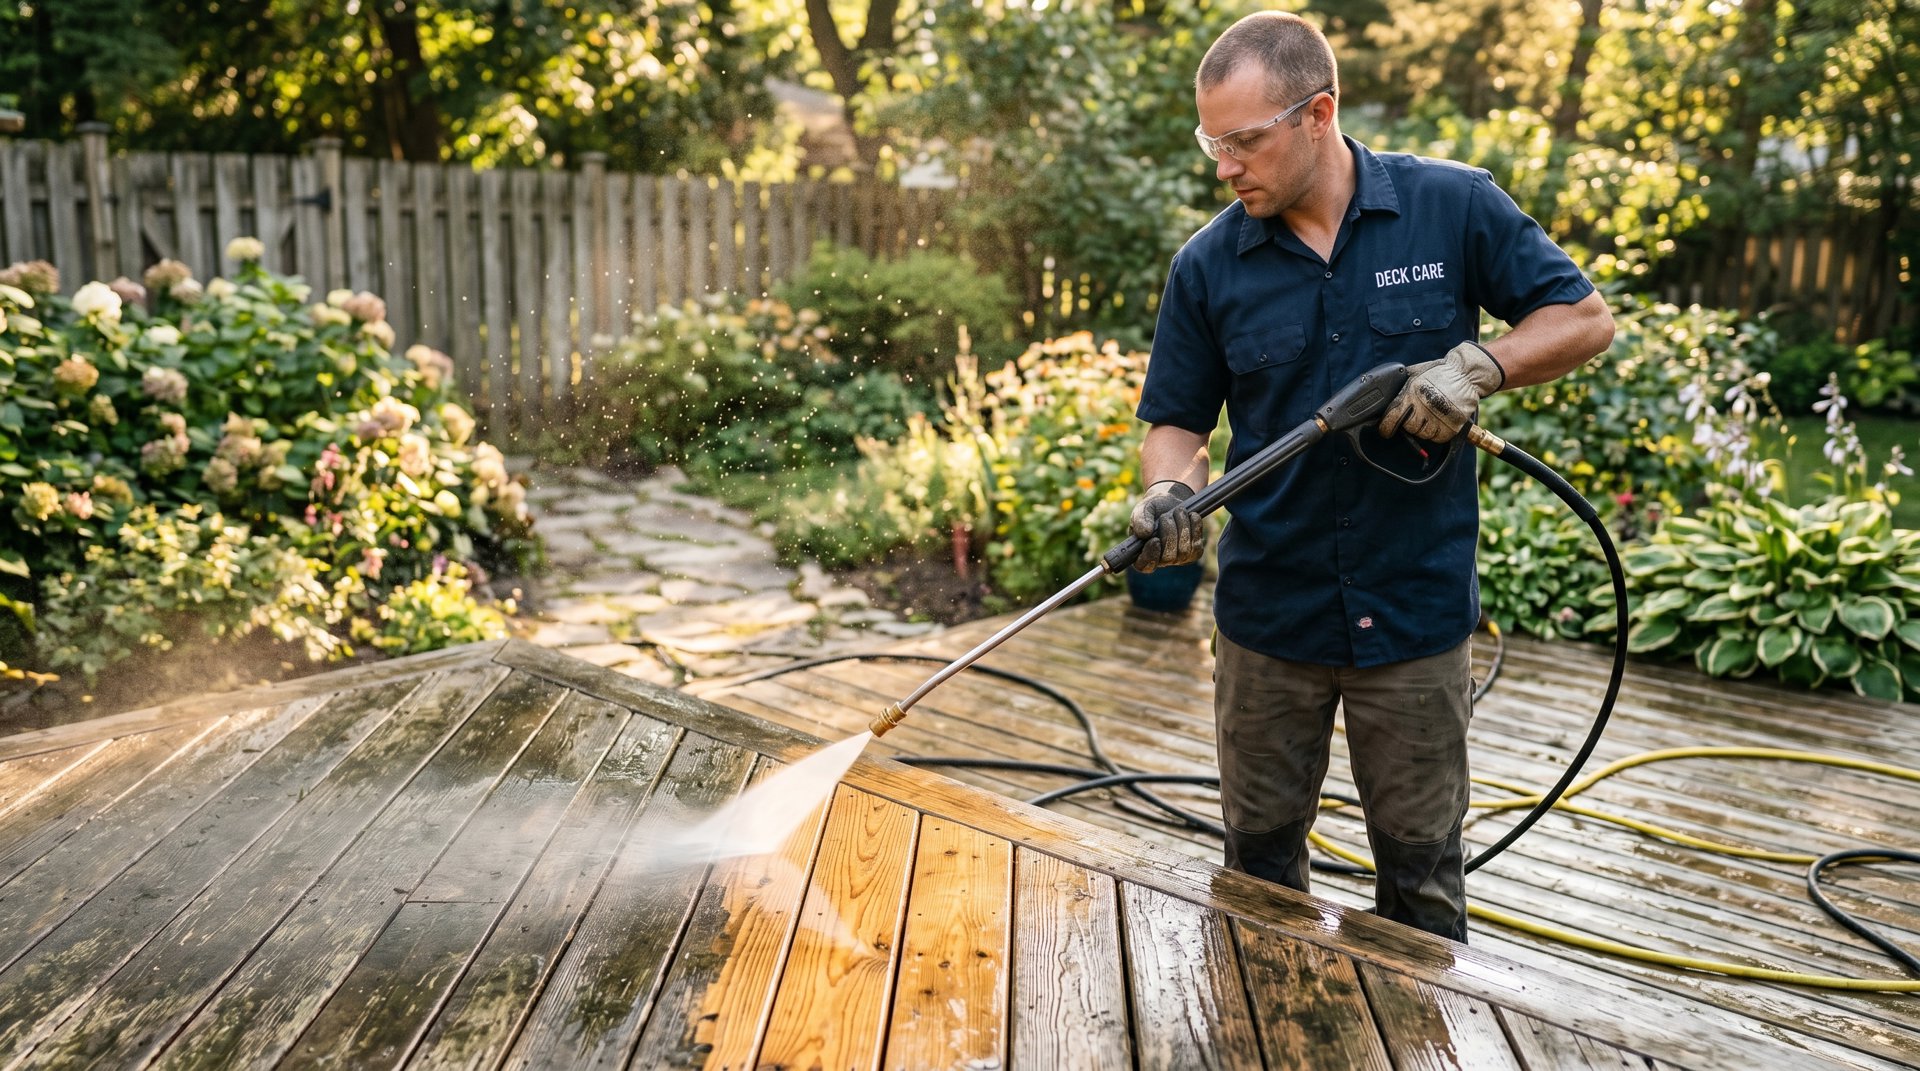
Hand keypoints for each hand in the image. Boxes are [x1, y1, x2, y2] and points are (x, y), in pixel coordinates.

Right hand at [1129, 480, 1205, 571]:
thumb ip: (1140, 520)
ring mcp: (1178, 559)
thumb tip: (1145, 533)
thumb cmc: (1154, 509)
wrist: (1173, 502)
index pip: (1144, 566)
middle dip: (1169, 534)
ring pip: (1183, 551)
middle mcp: (1160, 561)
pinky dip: (1195, 529)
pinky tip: (1192, 516)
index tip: (1155, 540)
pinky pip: (1196, 547)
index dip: (1150, 557)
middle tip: (1166, 516)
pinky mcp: (1194, 554)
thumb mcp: (1143, 509)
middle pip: (1167, 557)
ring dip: (1182, 528)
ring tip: (1179, 511)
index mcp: (1142, 553)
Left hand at [1377, 341, 1504, 442]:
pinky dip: (1437, 433)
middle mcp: (1424, 407)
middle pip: (1409, 428)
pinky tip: (1438, 422)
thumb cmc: (1438, 372)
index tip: (1386, 430)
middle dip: (1409, 424)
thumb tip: (1385, 397)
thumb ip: (1400, 387)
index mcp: (1412, 394)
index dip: (1386, 427)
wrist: (1465, 373)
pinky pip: (1438, 438)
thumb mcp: (1414, 374)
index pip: (1392, 419)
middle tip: (1416, 415)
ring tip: (1429, 416)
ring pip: (1423, 435)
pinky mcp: (1453, 425)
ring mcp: (1440, 417)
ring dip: (1424, 429)